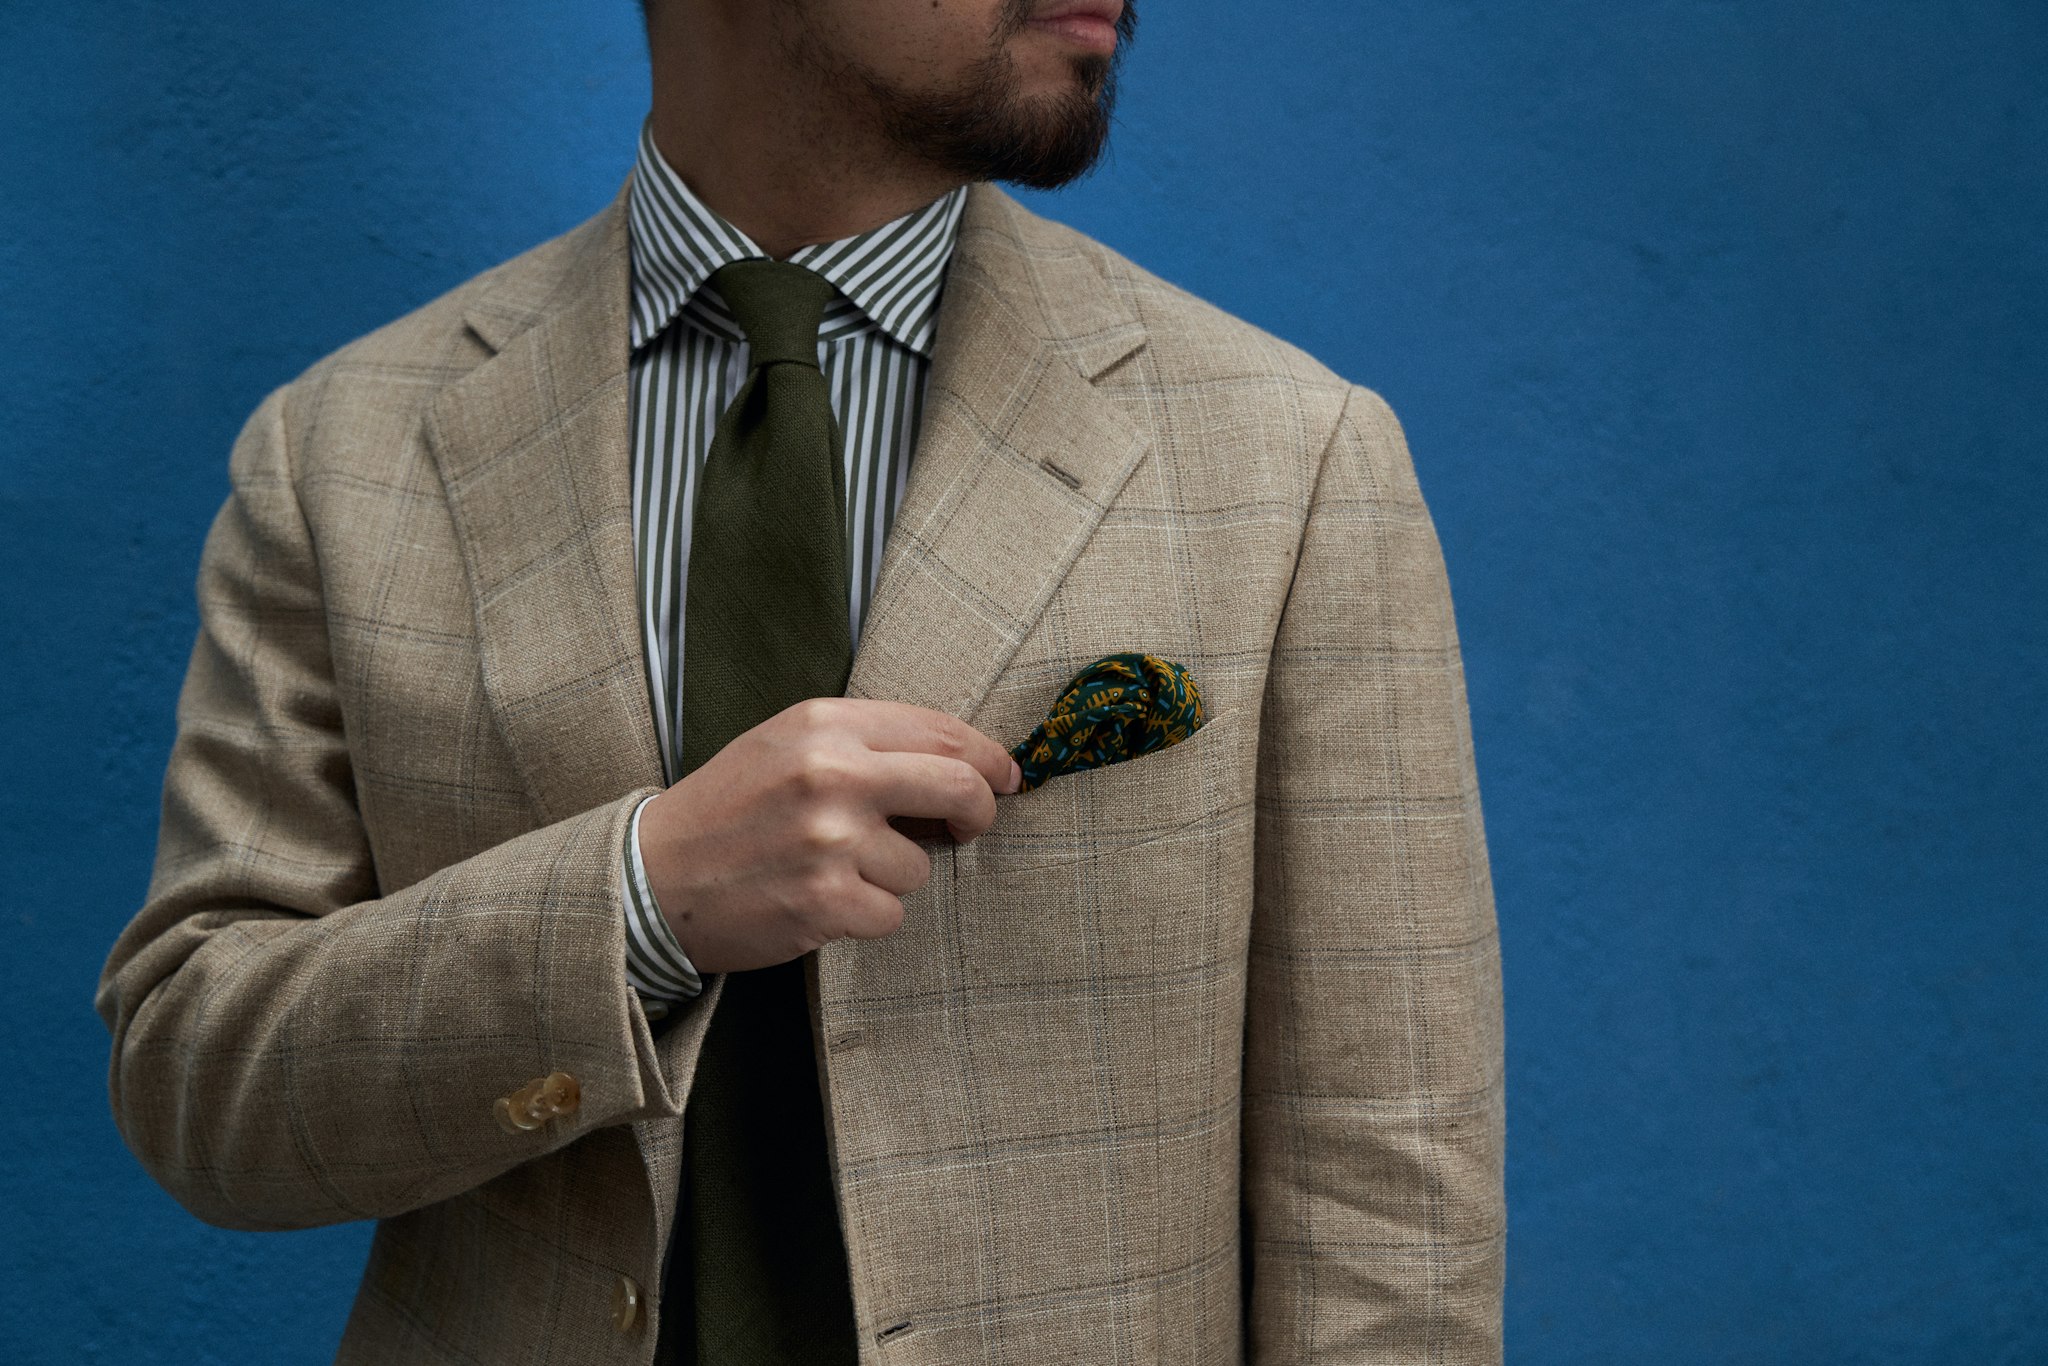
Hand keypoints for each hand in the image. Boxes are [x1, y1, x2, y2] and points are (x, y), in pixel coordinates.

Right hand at [636, 696, 1021, 973]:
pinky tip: (822, 901)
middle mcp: (832, 774)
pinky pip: (892, 913)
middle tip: (967, 827)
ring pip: (921, 865)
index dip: (988, 757)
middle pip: (958, 786)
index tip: (1004, 777)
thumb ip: (867, 743)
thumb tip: (963, 763)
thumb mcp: (788, 743)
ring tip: (834, 869)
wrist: (652, 877)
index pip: (941, 730)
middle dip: (978, 811)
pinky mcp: (824, 902)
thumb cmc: (729, 808)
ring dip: (893, 876)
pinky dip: (867, 915)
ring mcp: (830, 840)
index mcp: (825, 724)